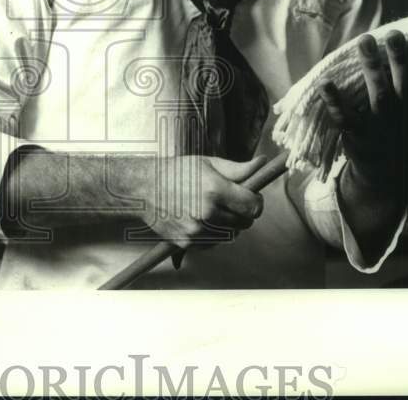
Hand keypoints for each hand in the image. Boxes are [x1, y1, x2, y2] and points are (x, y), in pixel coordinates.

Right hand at [139, 154, 265, 247]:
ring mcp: (197, 230)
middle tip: (230, 202)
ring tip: (214, 210)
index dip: (256, 201)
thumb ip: (237, 169)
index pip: (253, 206)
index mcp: (215, 189)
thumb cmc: (177, 172)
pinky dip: (214, 234)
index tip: (251, 197)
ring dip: (229, 225)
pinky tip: (202, 220)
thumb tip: (262, 165)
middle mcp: (207, 212)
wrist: (145, 188)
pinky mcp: (188, 243)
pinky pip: (214, 244)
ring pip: (231, 235)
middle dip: (243, 213)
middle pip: (245, 223)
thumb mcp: (207, 163)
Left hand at [320, 31, 407, 199]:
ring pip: (377, 95)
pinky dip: (334, 101)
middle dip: (398, 60)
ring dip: (372, 68)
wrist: (381, 177)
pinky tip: (325, 82)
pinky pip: (344, 117)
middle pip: (402, 87)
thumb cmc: (402, 136)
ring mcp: (379, 127)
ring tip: (364, 41)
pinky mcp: (356, 135)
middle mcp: (401, 119)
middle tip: (394, 34)